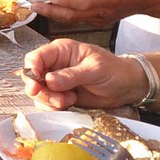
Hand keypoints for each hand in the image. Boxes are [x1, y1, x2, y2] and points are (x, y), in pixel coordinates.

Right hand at [21, 39, 145, 109]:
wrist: (127, 87)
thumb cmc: (114, 70)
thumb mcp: (94, 69)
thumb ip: (71, 75)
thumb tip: (48, 80)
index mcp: (60, 51)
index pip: (35, 58)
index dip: (32, 71)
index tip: (37, 84)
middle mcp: (54, 65)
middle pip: (32, 78)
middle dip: (42, 91)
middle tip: (59, 99)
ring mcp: (56, 81)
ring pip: (38, 93)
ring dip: (49, 101)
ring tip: (70, 100)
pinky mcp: (60, 95)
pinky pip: (46, 103)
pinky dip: (54, 107)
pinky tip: (70, 104)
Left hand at [29, 0, 151, 25]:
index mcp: (109, 1)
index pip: (85, 4)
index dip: (68, 2)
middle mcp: (102, 13)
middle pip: (73, 16)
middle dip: (52, 12)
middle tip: (34, 5)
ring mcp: (99, 18)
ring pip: (73, 20)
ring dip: (54, 14)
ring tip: (37, 7)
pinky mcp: (97, 19)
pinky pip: (77, 19)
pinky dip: (63, 14)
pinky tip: (51, 8)